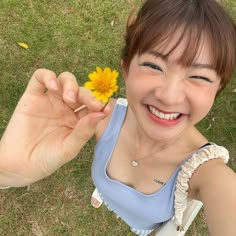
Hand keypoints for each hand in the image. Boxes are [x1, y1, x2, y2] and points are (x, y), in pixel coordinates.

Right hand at [0, 69, 108, 186]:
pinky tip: (52, 86)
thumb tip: (101, 113)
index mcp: (78, 120)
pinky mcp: (32, 97)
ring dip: (70, 85)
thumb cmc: (48, 159)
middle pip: (81, 92)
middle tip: (91, 104)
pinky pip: (39, 78)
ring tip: (69, 98)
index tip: (106, 108)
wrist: (21, 165)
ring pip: (64, 80)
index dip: (99, 104)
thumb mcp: (69, 148)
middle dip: (88, 95)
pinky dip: (47, 76)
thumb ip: (84, 131)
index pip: (92, 106)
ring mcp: (50, 101)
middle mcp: (66, 108)